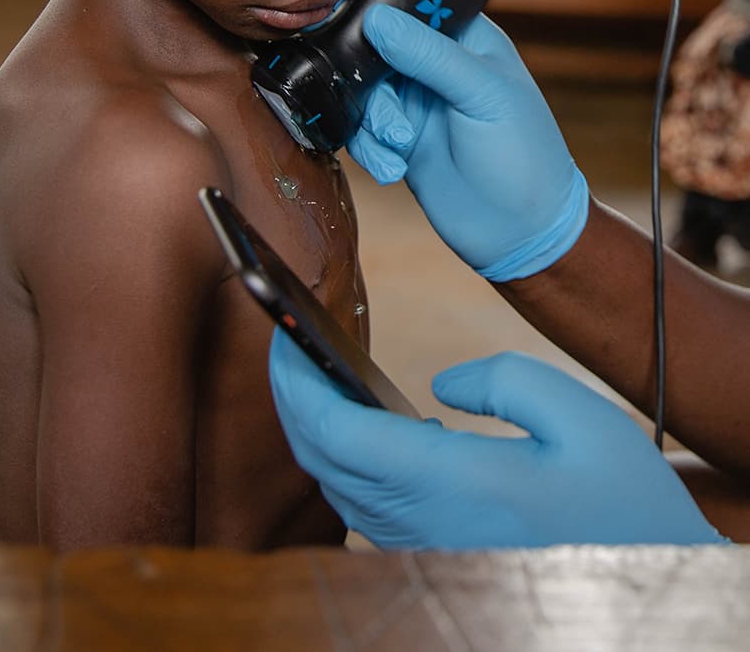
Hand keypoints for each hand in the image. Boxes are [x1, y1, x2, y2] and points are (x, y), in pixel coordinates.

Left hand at [269, 331, 726, 550]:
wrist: (645, 591)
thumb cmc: (621, 506)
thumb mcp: (579, 418)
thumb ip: (502, 380)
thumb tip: (440, 384)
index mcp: (447, 483)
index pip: (335, 432)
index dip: (295, 381)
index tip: (282, 334)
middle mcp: (420, 522)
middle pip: (321, 457)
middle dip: (293, 396)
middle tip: (290, 341)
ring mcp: (422, 545)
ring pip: (336, 484)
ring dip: (314, 426)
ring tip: (318, 370)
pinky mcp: (432, 554)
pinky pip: (364, 503)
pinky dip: (344, 455)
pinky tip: (368, 421)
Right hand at [347, 4, 588, 279]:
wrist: (520, 234)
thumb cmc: (522, 155)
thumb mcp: (483, 96)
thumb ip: (430, 55)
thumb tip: (377, 19)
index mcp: (465, 39)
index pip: (414, 6)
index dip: (382, 15)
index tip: (358, 31)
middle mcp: (435, 65)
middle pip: (376, 51)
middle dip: (372, 85)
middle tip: (392, 119)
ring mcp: (415, 103)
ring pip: (363, 93)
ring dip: (372, 122)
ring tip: (398, 147)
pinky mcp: (398, 139)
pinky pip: (361, 130)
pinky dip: (369, 149)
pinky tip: (393, 169)